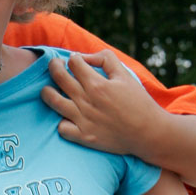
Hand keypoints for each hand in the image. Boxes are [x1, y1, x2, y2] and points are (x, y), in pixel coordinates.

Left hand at [42, 50, 162, 157]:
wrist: (149, 133)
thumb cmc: (138, 102)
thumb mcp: (125, 75)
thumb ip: (105, 59)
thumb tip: (84, 57)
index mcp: (97, 84)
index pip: (74, 62)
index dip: (73, 58)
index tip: (75, 62)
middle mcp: (87, 101)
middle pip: (58, 77)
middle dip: (54, 66)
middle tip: (56, 66)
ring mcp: (83, 120)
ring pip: (52, 100)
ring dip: (47, 91)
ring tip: (48, 89)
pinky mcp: (84, 137)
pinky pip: (61, 128)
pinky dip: (61, 121)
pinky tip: (65, 116)